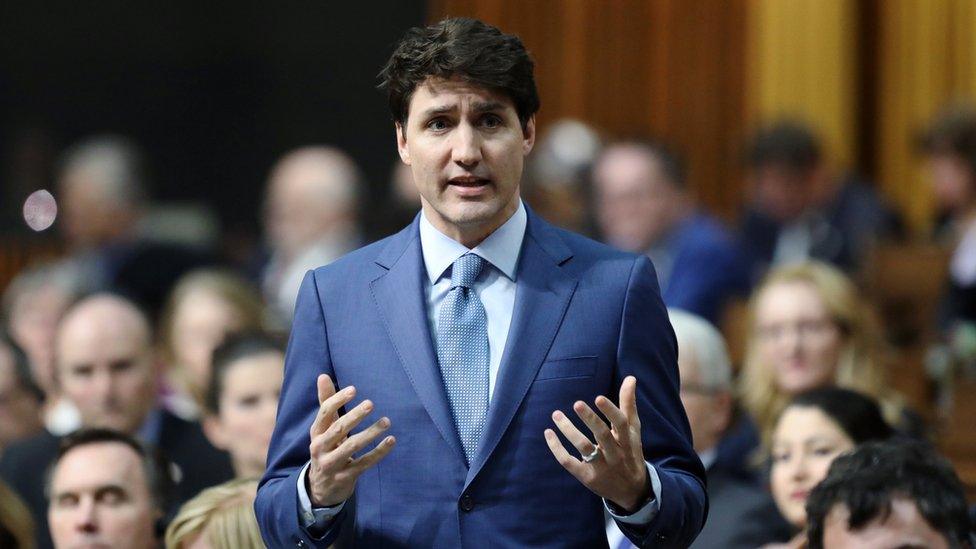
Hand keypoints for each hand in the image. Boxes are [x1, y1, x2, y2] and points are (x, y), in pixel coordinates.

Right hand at [307, 374, 395, 506]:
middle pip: (338, 429)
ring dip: (370, 433)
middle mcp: (320, 447)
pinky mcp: (346, 476)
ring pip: (352, 446)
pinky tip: (391, 440)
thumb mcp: (323, 428)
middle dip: (354, 416)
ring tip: (386, 421)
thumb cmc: (326, 448)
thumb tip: (322, 375)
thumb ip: (325, 402)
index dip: (338, 400)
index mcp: (316, 432)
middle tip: (371, 404)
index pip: (325, 413)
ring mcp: (332, 464)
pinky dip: (379, 452)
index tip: (354, 389)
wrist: (320, 488)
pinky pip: (364, 463)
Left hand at [544, 376, 649, 511]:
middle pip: (602, 436)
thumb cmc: (630, 453)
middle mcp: (615, 455)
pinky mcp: (586, 477)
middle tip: (577, 403)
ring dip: (569, 430)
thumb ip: (629, 405)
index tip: (598, 398)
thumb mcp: (633, 431)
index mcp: (627, 441)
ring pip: (584, 448)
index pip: (621, 425)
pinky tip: (549, 433)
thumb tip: (630, 378)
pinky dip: (557, 449)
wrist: (631, 491)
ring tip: (556, 414)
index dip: (611, 411)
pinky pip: (569, 462)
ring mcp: (600, 467)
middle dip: (590, 419)